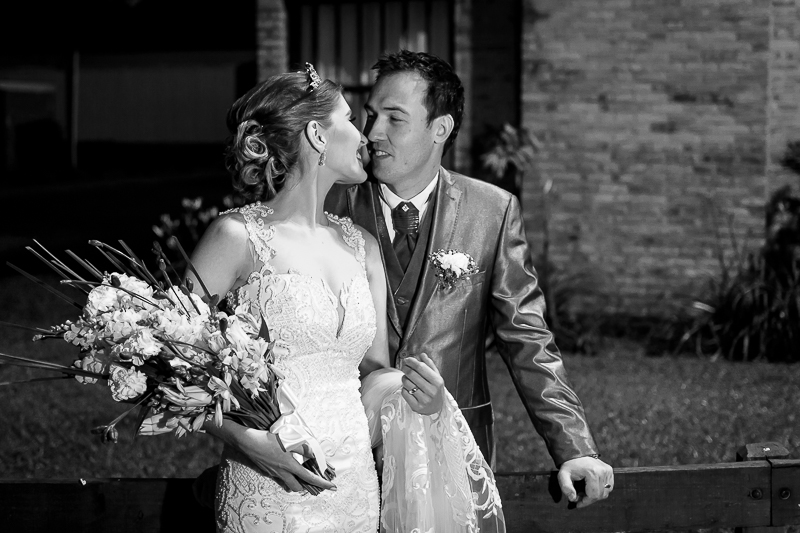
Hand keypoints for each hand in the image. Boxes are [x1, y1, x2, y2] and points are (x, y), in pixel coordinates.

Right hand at [214, 423, 335, 492]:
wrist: (247, 442)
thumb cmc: (267, 439)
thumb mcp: (288, 441)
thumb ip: (304, 448)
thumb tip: (315, 454)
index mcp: (289, 465)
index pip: (309, 477)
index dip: (322, 483)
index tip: (331, 486)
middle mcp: (282, 472)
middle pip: (297, 487)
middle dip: (306, 486)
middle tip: (313, 481)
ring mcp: (274, 473)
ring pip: (288, 484)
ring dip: (296, 482)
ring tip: (301, 475)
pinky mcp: (267, 471)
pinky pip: (279, 479)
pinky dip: (286, 477)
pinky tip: (287, 469)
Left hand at [400, 352, 444, 414]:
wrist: (436, 408)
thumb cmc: (435, 389)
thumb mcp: (436, 376)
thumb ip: (429, 365)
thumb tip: (422, 354)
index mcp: (437, 381)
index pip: (421, 367)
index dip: (412, 361)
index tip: (407, 359)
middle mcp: (432, 391)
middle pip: (412, 374)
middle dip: (405, 368)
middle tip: (404, 366)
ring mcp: (424, 400)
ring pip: (407, 383)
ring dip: (404, 378)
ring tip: (406, 377)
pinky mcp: (417, 407)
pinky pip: (405, 393)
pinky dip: (404, 388)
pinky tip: (408, 388)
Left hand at [557, 456, 612, 507]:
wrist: (576, 453)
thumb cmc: (569, 465)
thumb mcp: (563, 475)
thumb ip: (566, 487)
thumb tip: (572, 498)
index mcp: (593, 472)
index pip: (593, 495)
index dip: (585, 502)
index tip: (577, 503)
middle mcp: (603, 471)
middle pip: (600, 495)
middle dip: (589, 499)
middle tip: (579, 496)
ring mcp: (607, 470)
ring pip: (605, 493)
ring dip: (595, 495)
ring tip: (584, 491)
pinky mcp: (609, 471)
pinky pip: (609, 487)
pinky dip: (601, 490)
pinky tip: (591, 487)